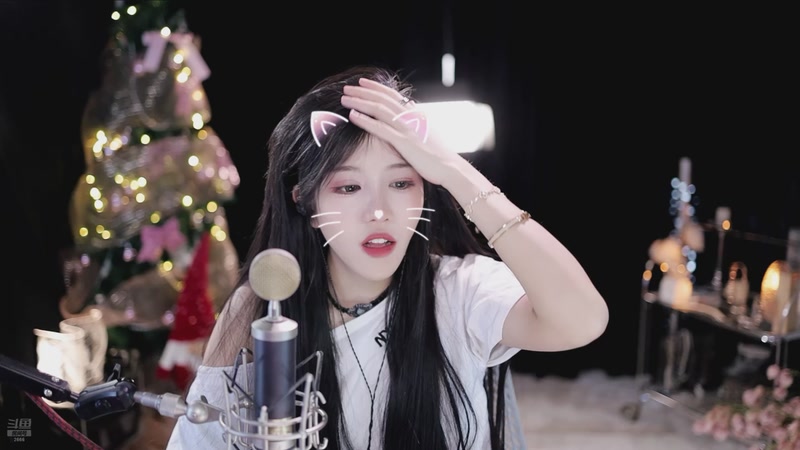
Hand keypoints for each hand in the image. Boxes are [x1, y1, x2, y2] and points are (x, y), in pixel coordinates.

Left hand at [341, 78, 466, 186]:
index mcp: (416, 113)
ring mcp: (407, 128)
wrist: (450, 167)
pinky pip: (381, 128)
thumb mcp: (427, 133)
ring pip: (379, 109)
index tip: (362, 83)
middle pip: (382, 99)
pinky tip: (353, 116)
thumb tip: (409, 113)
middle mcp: (411, 116)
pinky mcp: (404, 142)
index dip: (376, 87)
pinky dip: (365, 120)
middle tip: (347, 88)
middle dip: (363, 92)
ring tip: (345, 99)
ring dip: (360, 102)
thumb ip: (416, 122)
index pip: (393, 95)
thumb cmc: (438, 154)